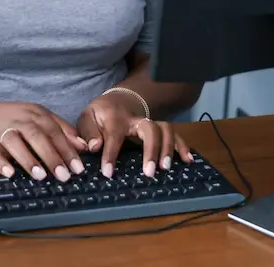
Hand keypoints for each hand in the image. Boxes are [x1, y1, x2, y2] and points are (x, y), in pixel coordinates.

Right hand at [0, 102, 87, 181]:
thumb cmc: (16, 119)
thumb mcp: (40, 119)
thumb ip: (63, 130)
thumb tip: (84, 146)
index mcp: (36, 115)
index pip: (54, 132)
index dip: (67, 150)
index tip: (77, 168)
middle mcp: (20, 121)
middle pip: (37, 137)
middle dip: (51, 156)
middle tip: (63, 175)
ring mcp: (2, 131)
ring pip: (15, 143)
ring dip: (28, 159)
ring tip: (41, 175)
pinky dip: (0, 163)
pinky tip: (10, 173)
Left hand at [76, 93, 192, 178]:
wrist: (116, 101)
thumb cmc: (100, 114)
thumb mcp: (87, 118)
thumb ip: (87, 133)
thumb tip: (95, 147)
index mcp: (115, 118)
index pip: (114, 135)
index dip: (111, 154)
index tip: (108, 173)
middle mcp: (136, 119)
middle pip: (150, 128)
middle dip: (152, 149)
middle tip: (149, 172)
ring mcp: (150, 122)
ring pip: (165, 129)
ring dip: (169, 149)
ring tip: (166, 168)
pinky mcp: (159, 128)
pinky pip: (175, 134)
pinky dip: (183, 146)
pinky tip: (187, 160)